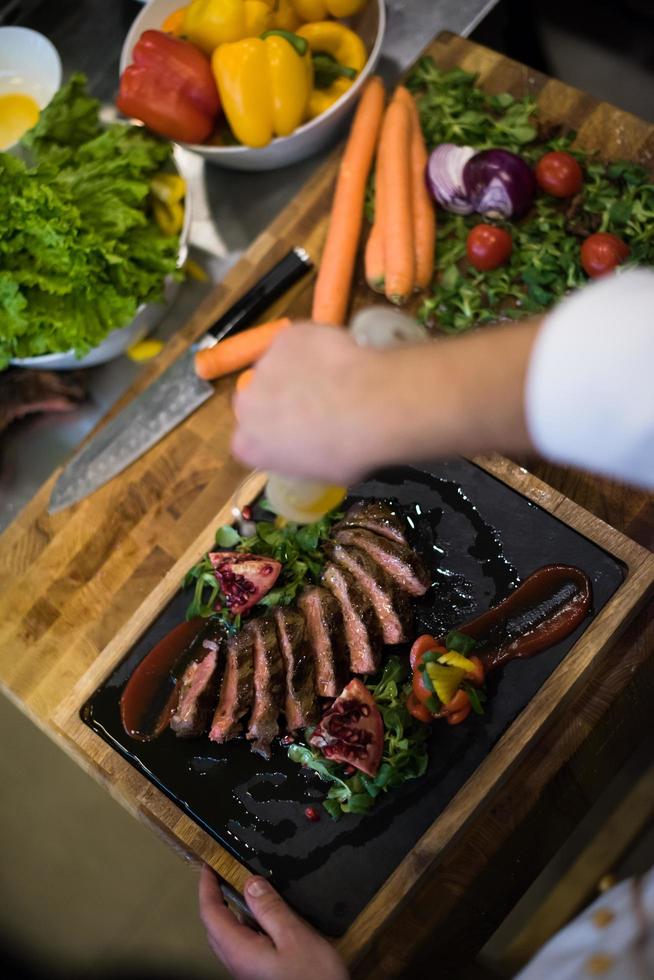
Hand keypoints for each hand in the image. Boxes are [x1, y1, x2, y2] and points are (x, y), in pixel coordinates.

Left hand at [199, 865, 348, 979]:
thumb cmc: (312, 977)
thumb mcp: (295, 937)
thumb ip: (270, 909)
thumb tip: (250, 883)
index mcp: (239, 951)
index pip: (210, 913)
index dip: (207, 886)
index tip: (209, 863)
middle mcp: (237, 963)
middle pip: (216, 926)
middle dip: (217, 897)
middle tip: (227, 872)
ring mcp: (248, 971)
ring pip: (232, 936)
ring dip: (235, 911)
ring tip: (251, 888)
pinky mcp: (261, 975)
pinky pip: (247, 944)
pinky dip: (250, 923)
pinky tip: (270, 916)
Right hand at [231, 318, 537, 483]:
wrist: (386, 405)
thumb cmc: (364, 449)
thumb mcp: (338, 469)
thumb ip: (319, 457)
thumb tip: (339, 450)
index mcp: (252, 446)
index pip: (247, 441)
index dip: (279, 433)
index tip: (306, 430)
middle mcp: (250, 404)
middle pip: (259, 400)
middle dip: (287, 399)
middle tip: (328, 403)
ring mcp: (270, 366)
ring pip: (283, 366)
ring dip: (304, 370)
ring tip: (346, 378)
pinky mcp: (294, 335)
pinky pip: (306, 339)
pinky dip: (322, 344)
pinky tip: (349, 353)